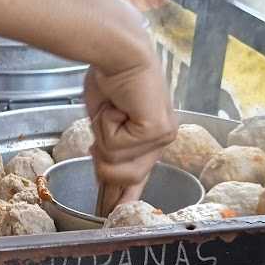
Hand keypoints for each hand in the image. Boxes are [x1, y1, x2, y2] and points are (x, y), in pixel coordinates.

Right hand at [85, 55, 176, 213]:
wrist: (116, 50)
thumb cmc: (109, 78)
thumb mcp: (103, 124)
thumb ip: (107, 151)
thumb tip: (102, 178)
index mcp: (152, 139)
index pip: (139, 177)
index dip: (125, 196)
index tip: (115, 214)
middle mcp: (163, 139)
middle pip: (123, 178)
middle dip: (102, 157)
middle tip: (104, 125)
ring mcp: (163, 136)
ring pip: (116, 164)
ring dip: (103, 136)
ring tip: (113, 110)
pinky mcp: (156, 130)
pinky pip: (116, 146)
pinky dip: (106, 126)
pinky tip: (118, 105)